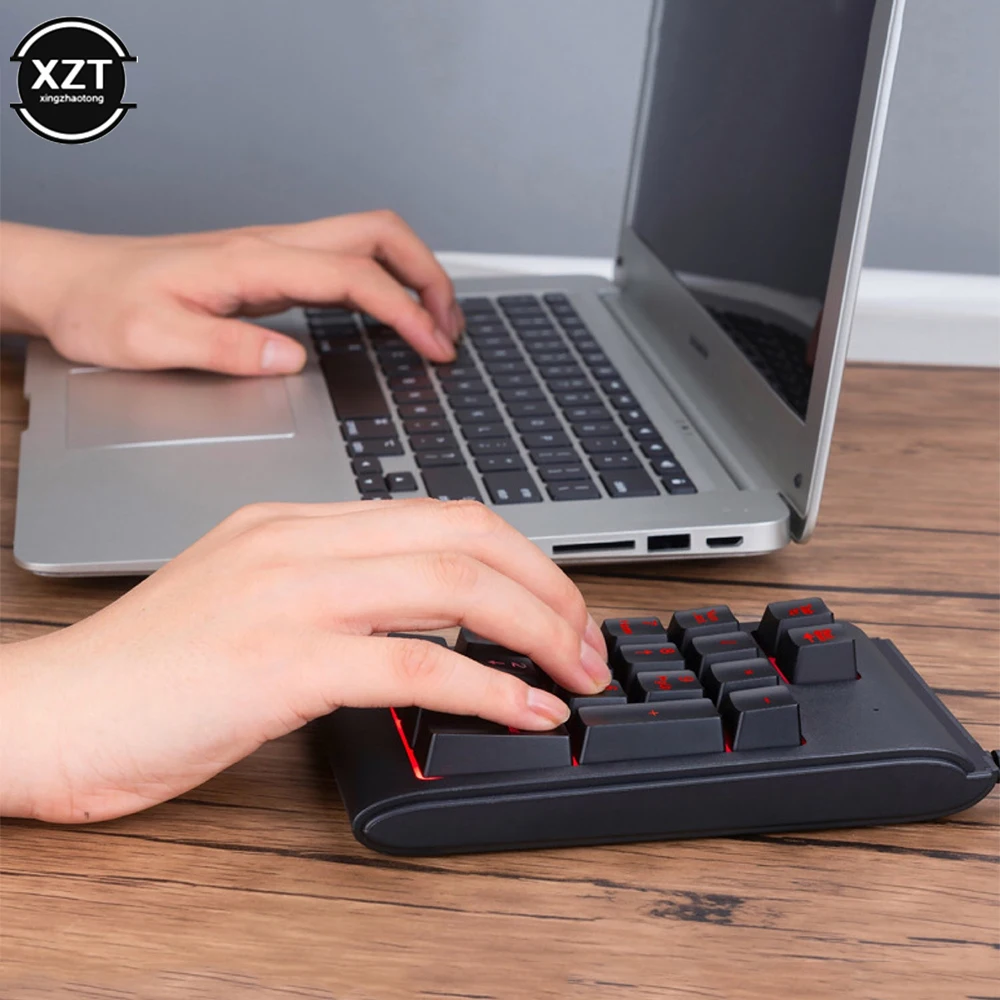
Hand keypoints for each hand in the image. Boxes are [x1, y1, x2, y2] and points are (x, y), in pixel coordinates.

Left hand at [0, 212, 463, 372]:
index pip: (355, 276)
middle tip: (450, 325)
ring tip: (434, 320)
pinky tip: (387, 316)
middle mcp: (271, 247)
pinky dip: (382, 283)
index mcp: (253, 262)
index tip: (434, 347)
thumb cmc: (104, 307)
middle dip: (428, 275)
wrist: (72, 281)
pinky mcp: (270, 267)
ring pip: (366, 240)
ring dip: (411, 273)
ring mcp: (273, 253)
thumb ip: (228, 348)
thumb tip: (293, 359)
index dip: (405, 312)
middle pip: (378, 234)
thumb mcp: (155, 340)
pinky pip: (345, 262)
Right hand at [0, 499, 610, 823]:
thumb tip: (421, 622)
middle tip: (588, 638)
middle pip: (466, 536)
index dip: (518, 555)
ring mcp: (290, 595)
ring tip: (578, 672)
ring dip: (538, 630)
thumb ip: (331, 591)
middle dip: (549, 586)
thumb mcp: (248, 599)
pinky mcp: (280, 662)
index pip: (439, 514)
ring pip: (455, 587)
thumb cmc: (146, 668)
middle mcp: (300, 541)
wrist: (50, 711)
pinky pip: (415, 665)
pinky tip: (525, 710)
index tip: (554, 602)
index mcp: (295, 521)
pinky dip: (488, 689)